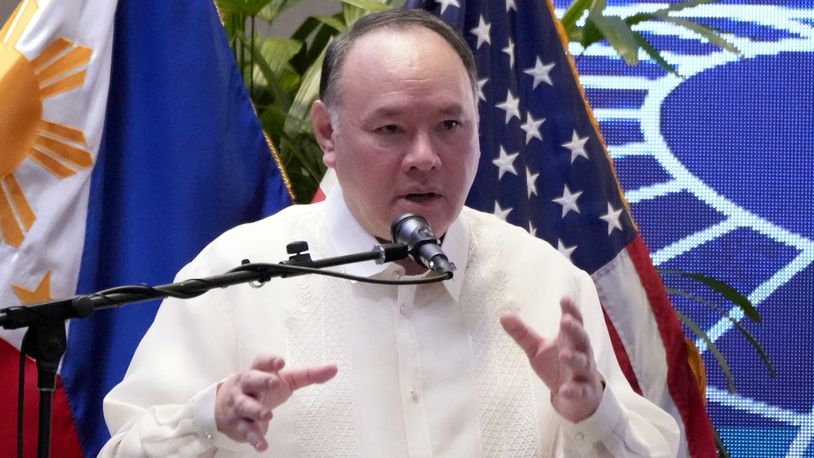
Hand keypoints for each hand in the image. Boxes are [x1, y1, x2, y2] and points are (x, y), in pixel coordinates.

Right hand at [215, 354, 336, 450]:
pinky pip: (246, 430)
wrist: (223, 408)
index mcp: (257, 371)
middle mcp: (246, 386)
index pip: (261, 362)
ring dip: (256, 410)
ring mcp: (239, 405)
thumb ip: (307, 375)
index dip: (270, 361)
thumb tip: (334, 369)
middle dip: (262, 381)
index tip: (280, 362)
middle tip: (274, 383)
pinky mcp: (238, 424)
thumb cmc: (260, 389)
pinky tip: (263, 445)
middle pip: (251, 380)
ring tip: (268, 415)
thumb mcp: (283, 380)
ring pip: (245, 406)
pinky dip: (254, 438)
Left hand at [500, 297, 603, 422]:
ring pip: (582, 364)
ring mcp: (584, 373)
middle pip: (581, 339)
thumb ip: (522, 333)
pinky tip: (565, 390)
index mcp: (570, 339)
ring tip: (564, 354)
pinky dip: (574, 391)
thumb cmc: (557, 365)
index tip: (564, 299)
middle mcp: (581, 352)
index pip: (573, 322)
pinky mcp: (583, 392)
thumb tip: (503, 315)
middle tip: (566, 321)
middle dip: (575, 330)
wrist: (574, 396)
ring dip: (574, 358)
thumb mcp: (537, 348)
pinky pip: (580, 391)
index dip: (571, 310)